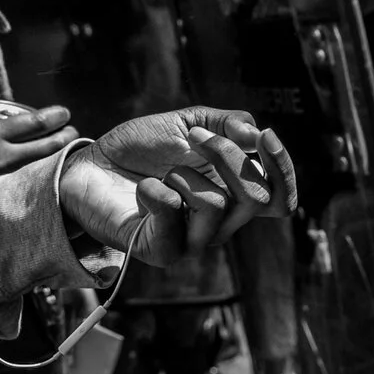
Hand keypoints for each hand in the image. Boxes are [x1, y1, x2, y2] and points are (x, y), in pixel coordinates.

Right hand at [0, 100, 77, 177]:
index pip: (33, 123)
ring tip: (62, 147)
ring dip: (53, 156)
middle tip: (73, 131)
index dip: (54, 117)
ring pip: (37, 165)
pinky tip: (43, 168)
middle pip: (45, 148)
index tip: (65, 113)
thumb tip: (15, 118)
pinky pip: (22, 180)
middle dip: (64, 138)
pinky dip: (36, 171)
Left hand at [60, 106, 298, 267]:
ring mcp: (192, 239)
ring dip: (185, 175)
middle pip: (258, 199)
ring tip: (162, 172)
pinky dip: (156, 193)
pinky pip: (174, 222)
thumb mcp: (188, 123)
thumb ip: (227, 124)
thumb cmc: (141, 147)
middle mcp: (221, 221)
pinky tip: (144, 188)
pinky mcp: (160, 250)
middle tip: (193, 138)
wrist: (90, 166)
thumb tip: (256, 135)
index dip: (283, 170)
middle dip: (228, 158)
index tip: (265, 136)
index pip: (281, 198)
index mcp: (234, 192)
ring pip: (218, 207)